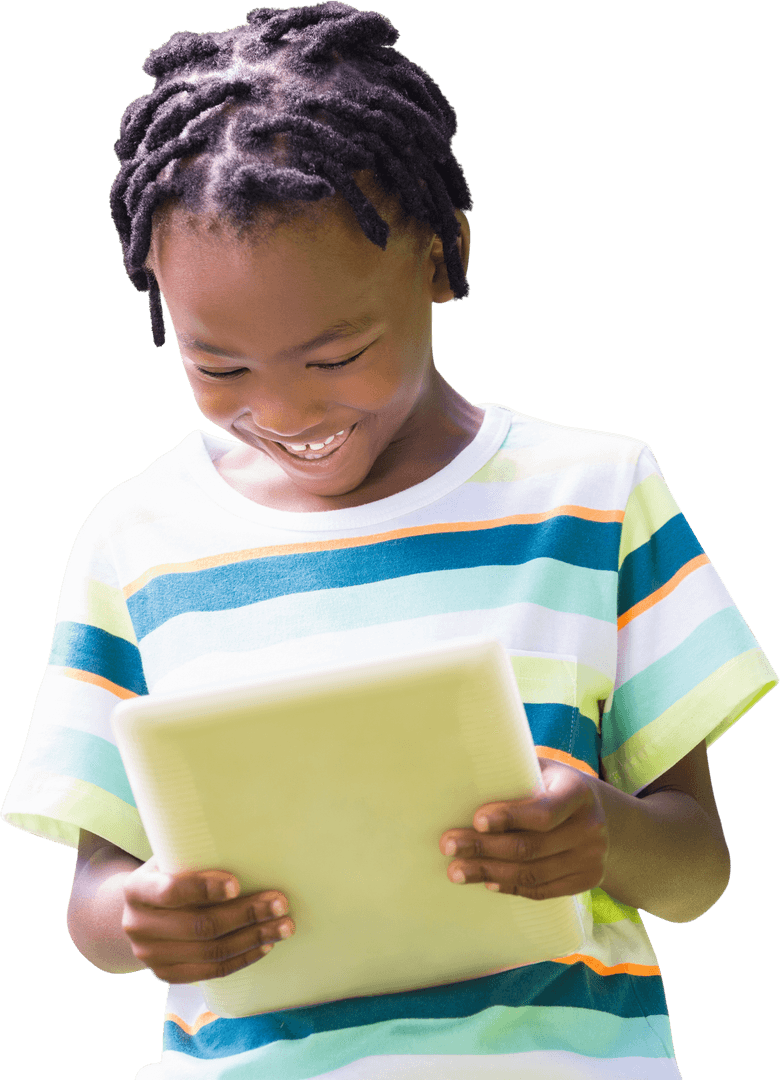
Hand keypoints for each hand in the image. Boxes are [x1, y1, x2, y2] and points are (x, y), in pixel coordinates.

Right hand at [121, 857, 294, 982]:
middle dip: (246, 914)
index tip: (237, 883)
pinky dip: (242, 958)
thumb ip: (196, 852)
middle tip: (280, 903)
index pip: (172, 891)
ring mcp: (151, 956)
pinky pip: (211, 971)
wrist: (140, 910)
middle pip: (200, 925)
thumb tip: (249, 838)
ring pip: (211, 951)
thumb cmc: (169, 872)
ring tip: (284, 926)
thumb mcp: (171, 855)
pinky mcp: (167, 975)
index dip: (204, 888)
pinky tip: (266, 945)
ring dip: (253, 938)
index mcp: (137, 889)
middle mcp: (138, 926)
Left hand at [439, 758, 608, 899]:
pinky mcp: (587, 880)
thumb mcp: (543, 769)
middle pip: (530, 847)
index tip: (476, 820)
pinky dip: (512, 887)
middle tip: (449, 847)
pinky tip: (488, 881)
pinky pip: (543, 890)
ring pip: (532, 873)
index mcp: (578, 791)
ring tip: (457, 871)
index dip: (508, 817)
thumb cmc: (554, 785)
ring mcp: (592, 857)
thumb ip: (514, 771)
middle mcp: (591, 826)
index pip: (542, 812)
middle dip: (483, 848)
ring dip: (489, 873)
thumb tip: (463, 771)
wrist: (600, 813)